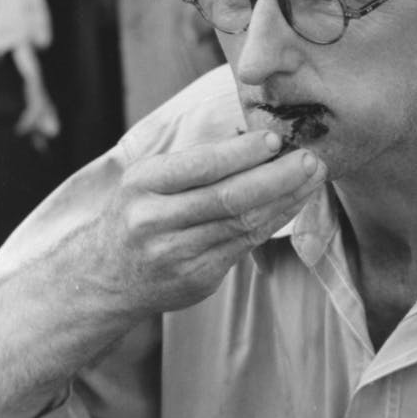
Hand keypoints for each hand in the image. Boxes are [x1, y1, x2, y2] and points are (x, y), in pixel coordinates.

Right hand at [92, 130, 326, 314]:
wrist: (104, 277)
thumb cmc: (139, 213)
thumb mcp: (148, 180)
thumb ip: (193, 163)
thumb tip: (256, 138)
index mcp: (142, 184)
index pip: (200, 166)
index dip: (242, 152)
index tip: (276, 138)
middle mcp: (154, 221)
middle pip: (227, 198)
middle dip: (276, 177)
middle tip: (311, 159)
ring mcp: (175, 255)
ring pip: (242, 224)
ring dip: (285, 199)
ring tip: (312, 179)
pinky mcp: (196, 279)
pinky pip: (244, 246)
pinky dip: (273, 222)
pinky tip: (293, 205)